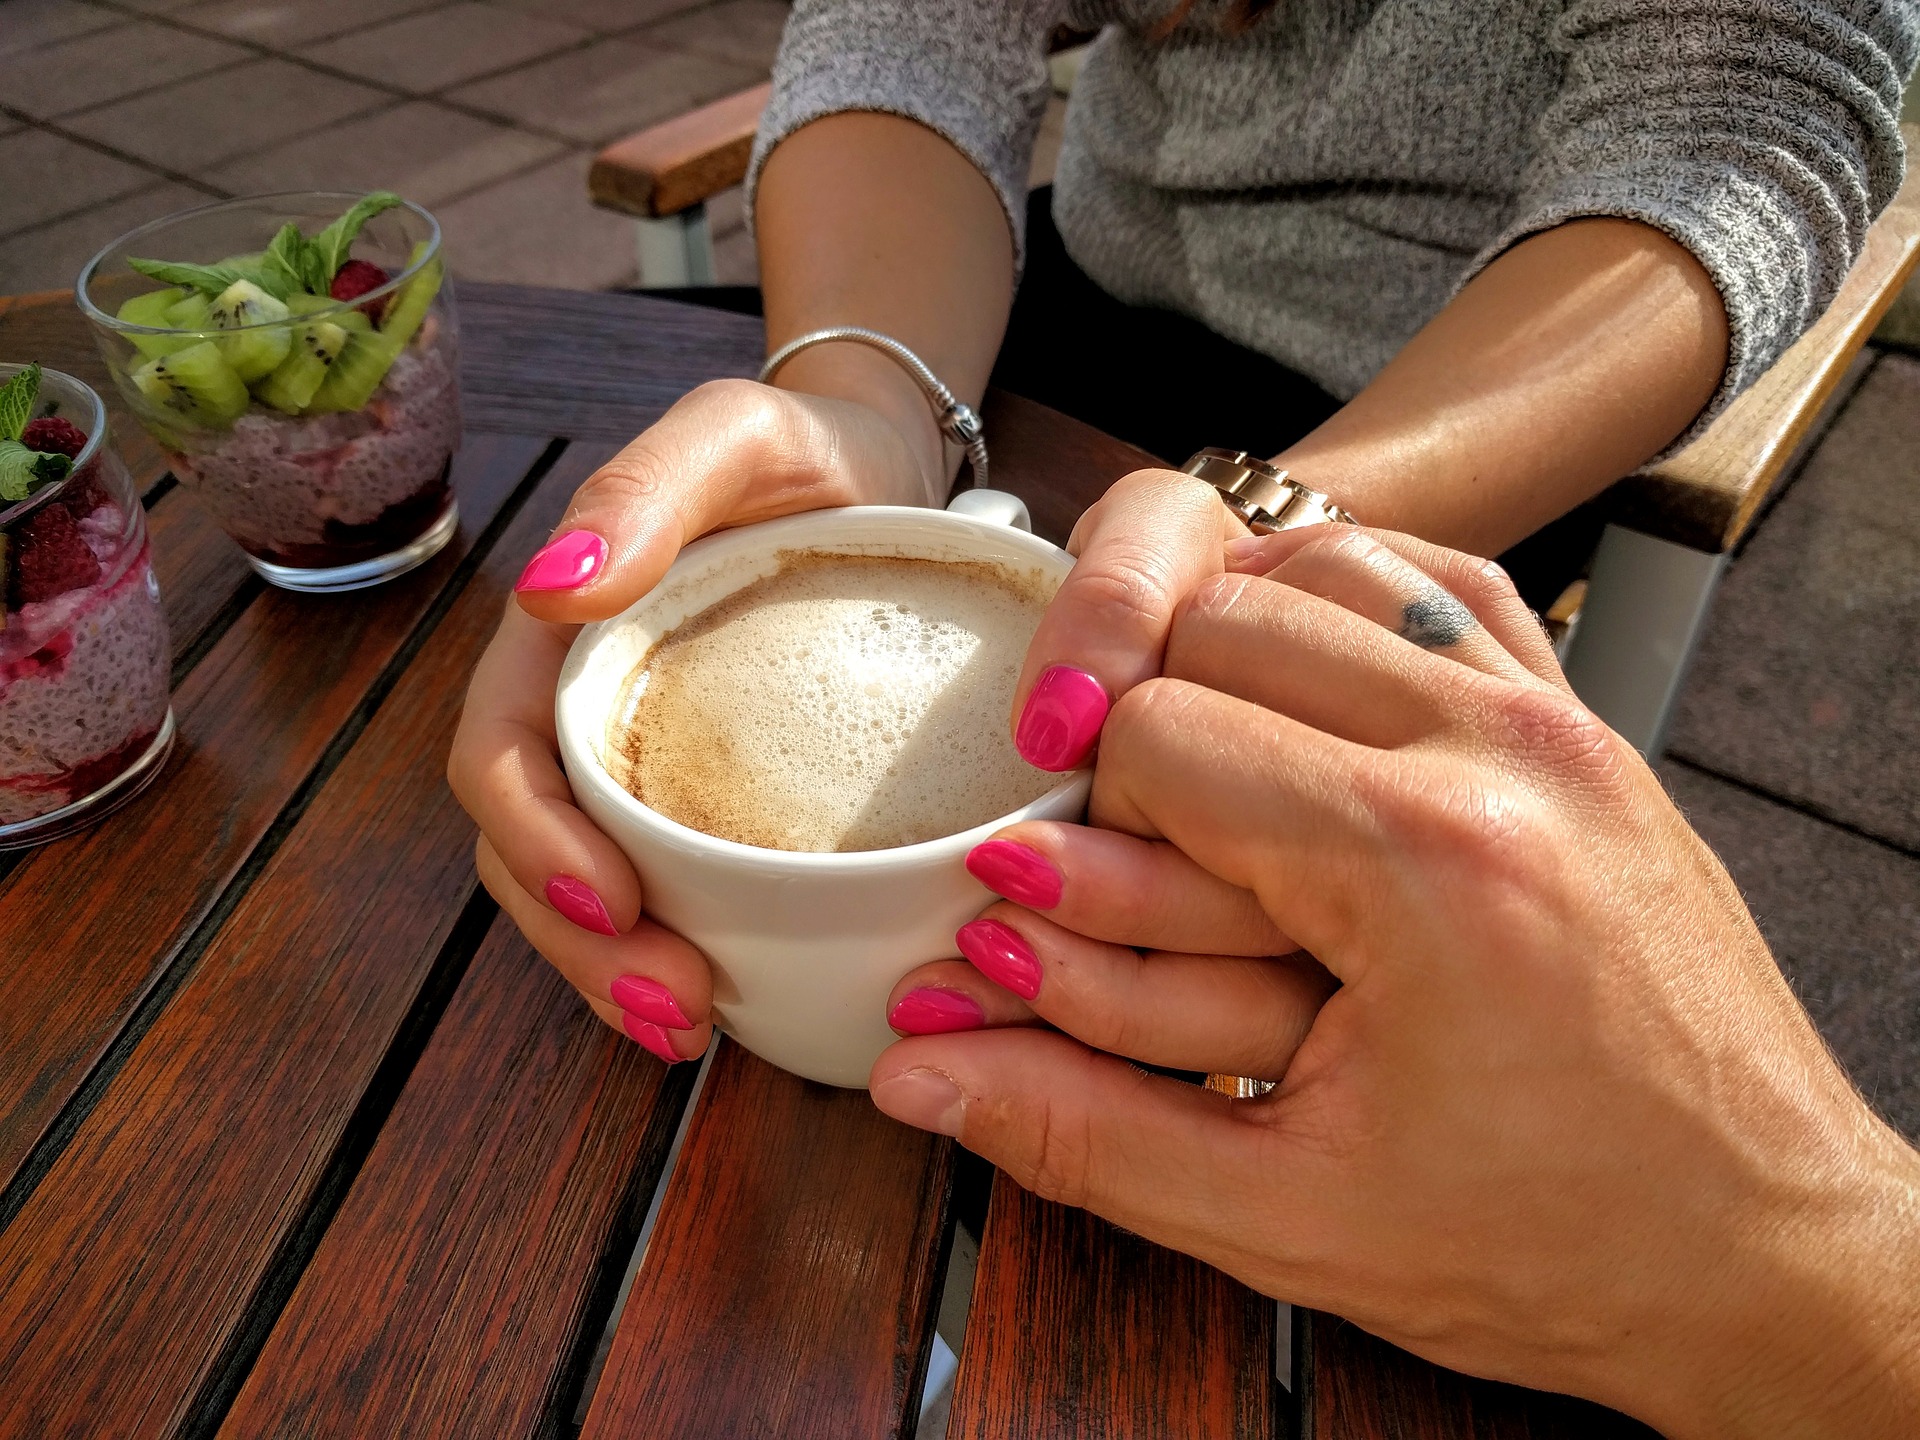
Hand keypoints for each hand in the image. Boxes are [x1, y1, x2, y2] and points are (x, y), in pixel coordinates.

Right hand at [449, 379, 934, 1061]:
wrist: (879, 470)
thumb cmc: (804, 447)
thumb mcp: (733, 434)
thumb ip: (647, 488)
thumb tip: (552, 585)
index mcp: (561, 637)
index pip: (503, 754)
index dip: (535, 840)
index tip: (612, 901)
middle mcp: (586, 709)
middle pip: (532, 849)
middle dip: (583, 943)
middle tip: (675, 1006)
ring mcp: (642, 760)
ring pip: (588, 890)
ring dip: (618, 973)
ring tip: (691, 1029)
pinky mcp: (707, 797)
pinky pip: (666, 890)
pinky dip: (676, 952)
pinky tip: (728, 1001)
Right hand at [872, 525, 1919, 1438]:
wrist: (1767, 1253)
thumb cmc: (1556, 1248)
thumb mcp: (1288, 1215)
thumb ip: (1076, 1126)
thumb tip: (913, 1068)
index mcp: (1420, 862)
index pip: (1156, 732)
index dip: (1077, 815)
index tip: (1059, 891)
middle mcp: (1500, 750)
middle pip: (1224, 621)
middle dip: (1140, 723)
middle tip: (1119, 841)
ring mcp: (1560, 720)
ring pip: (1323, 567)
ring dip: (1232, 645)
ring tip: (1201, 769)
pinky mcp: (1588, 725)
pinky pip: (1443, 581)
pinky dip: (1346, 605)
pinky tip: (1306, 691)